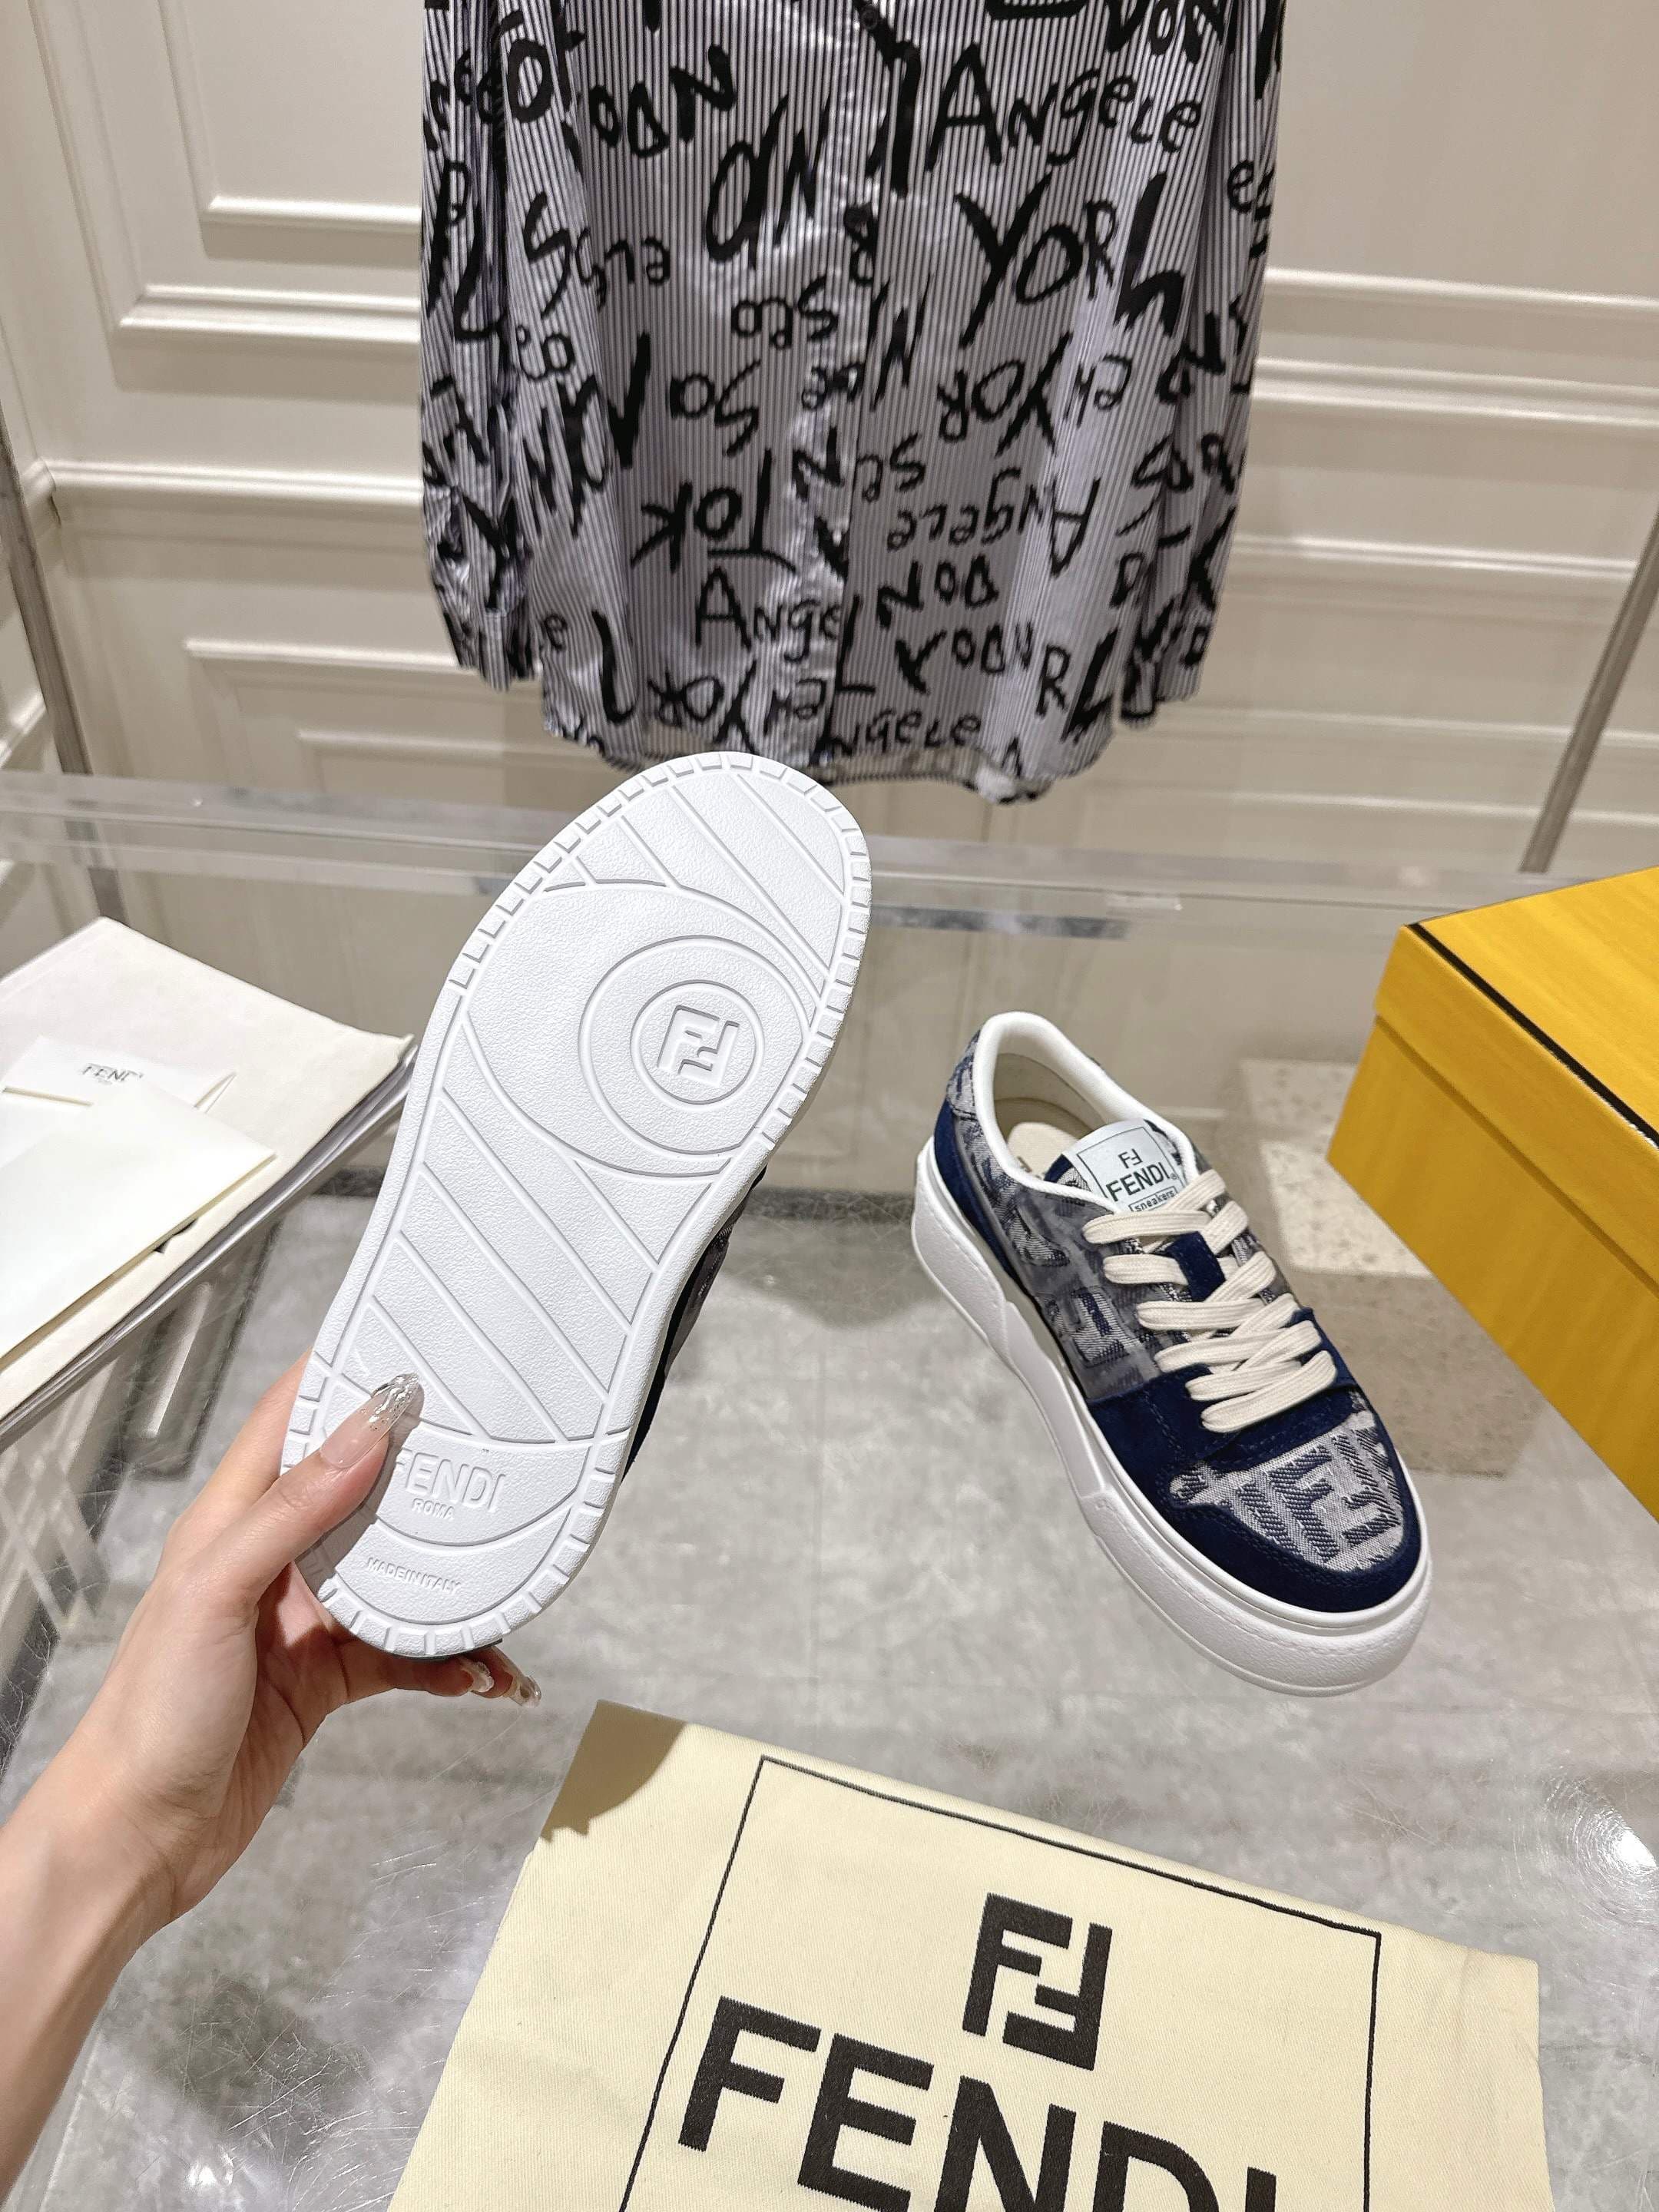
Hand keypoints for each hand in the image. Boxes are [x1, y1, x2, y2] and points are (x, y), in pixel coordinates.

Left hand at [40, 1358, 537, 1934]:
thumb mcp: (215, 1593)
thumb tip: (365, 1429)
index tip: (413, 1348)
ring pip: (398, 1579)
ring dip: (453, 1589)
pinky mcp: (325, 1679)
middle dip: (427, 1480)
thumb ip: (291, 1510)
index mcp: (232, 1522)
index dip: (346, 1376)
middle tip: (490, 1462)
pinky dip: (447, 1661)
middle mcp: (271, 1561)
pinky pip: (404, 1654)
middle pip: (363, 1494)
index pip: (291, 1420)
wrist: (139, 1837)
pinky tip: (479, 1674)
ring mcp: (301, 1620)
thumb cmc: (150, 1715)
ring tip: (505, 1597)